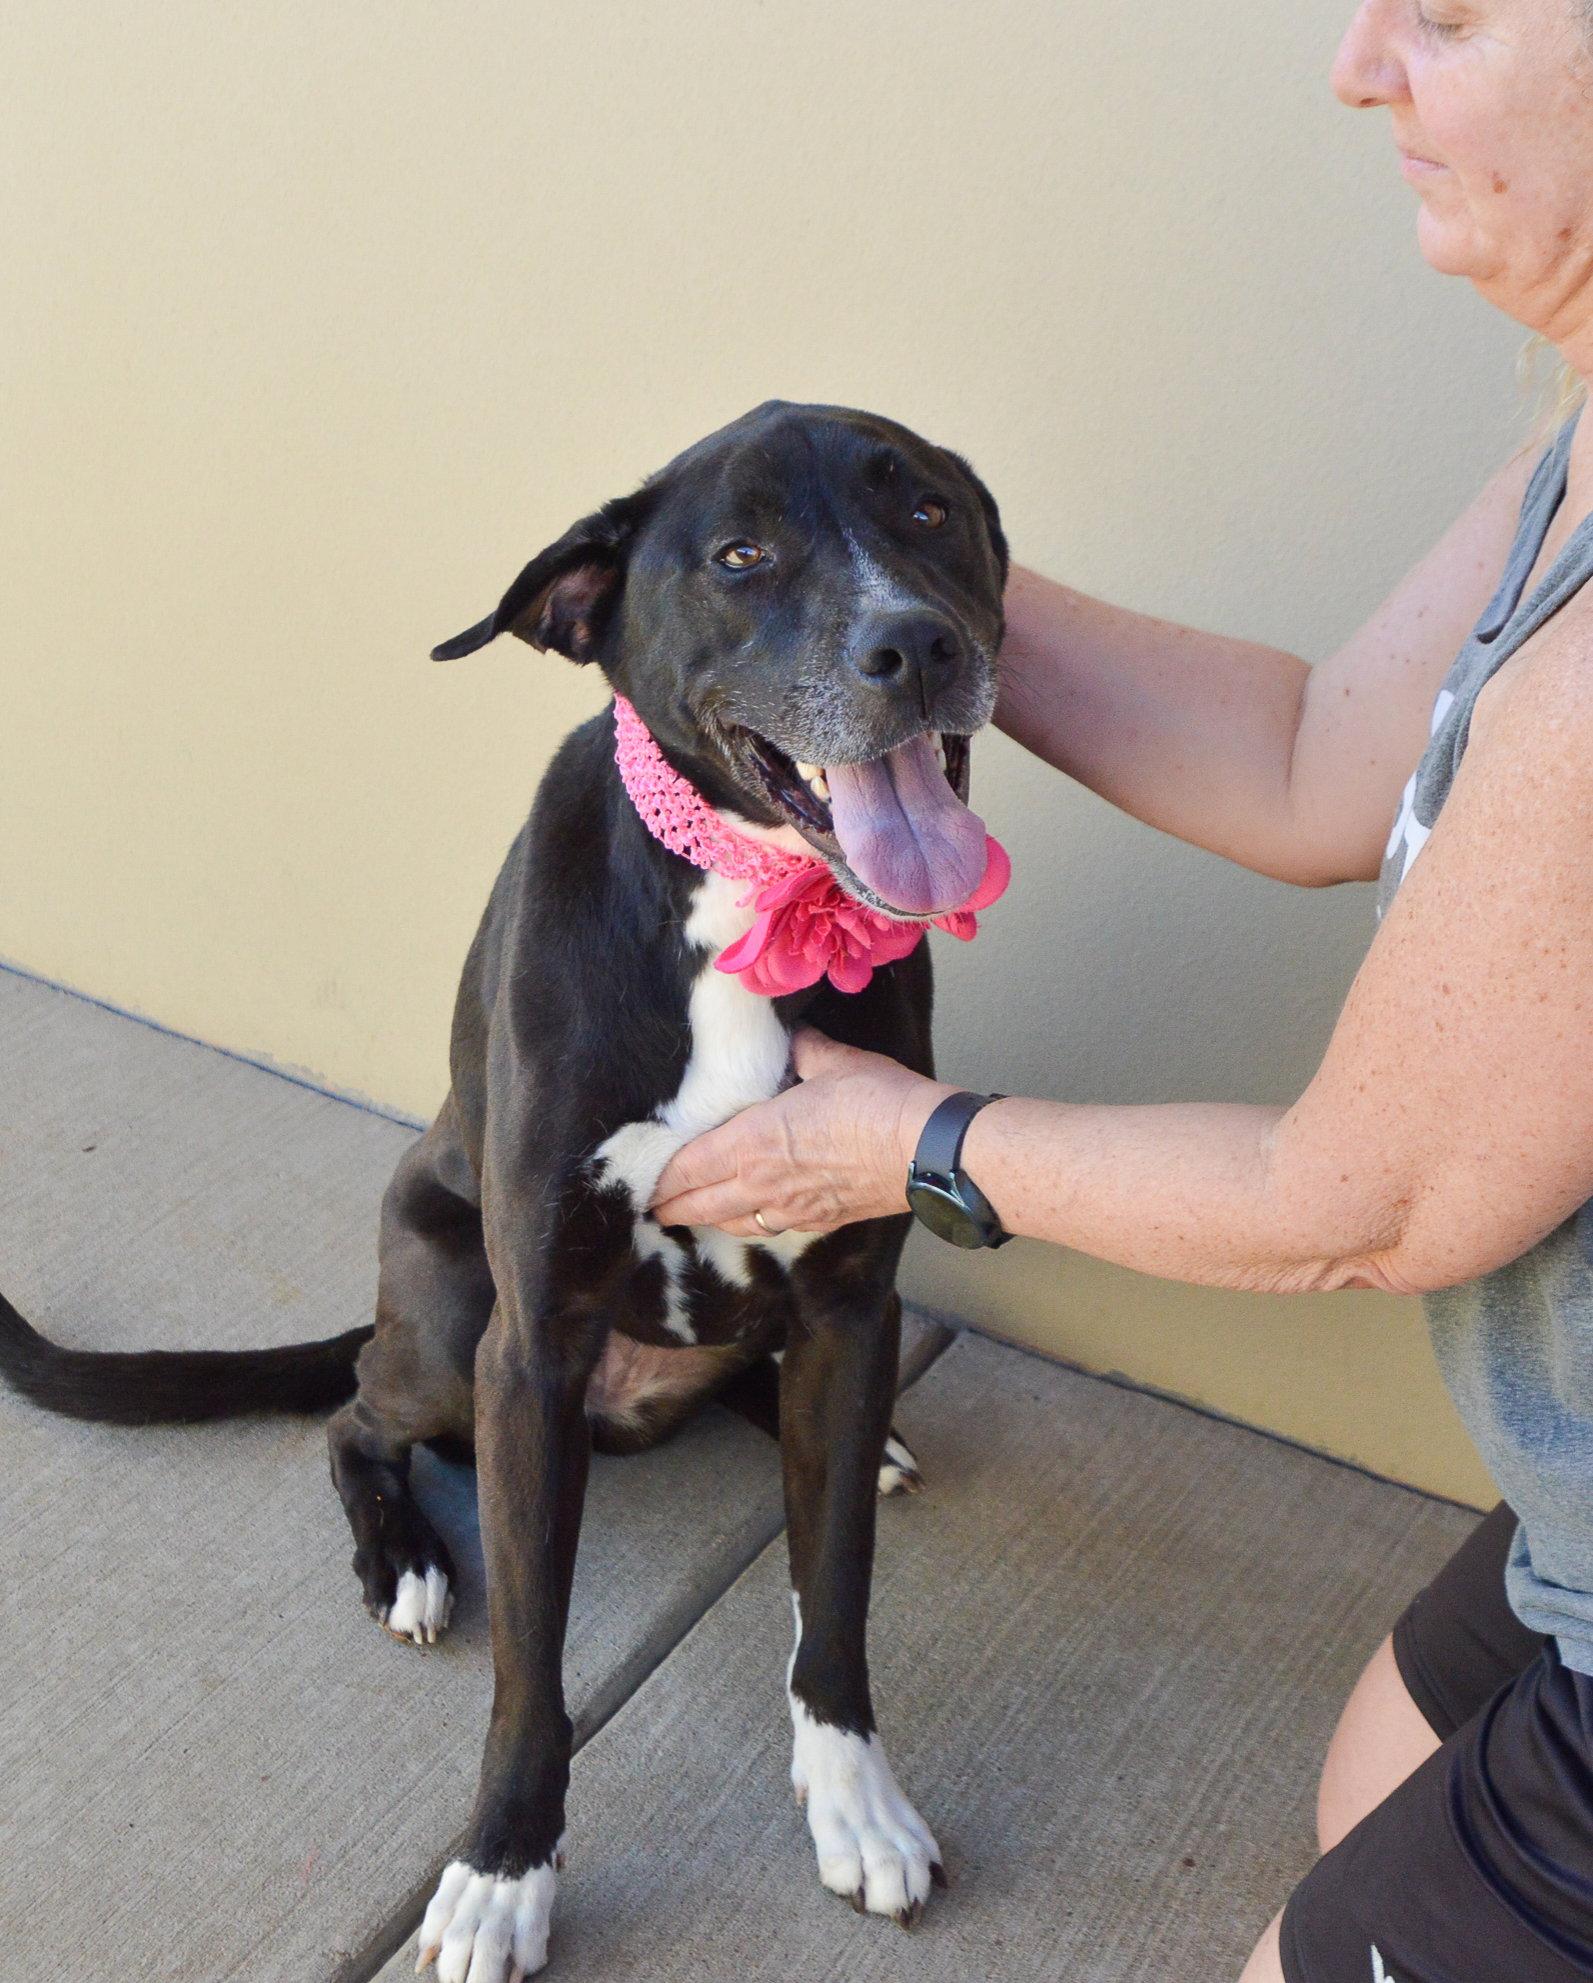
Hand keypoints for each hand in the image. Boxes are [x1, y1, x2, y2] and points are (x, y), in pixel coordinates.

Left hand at [648, 1027, 955, 1237]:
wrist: (927, 1150)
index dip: (660, 1177)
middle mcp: (761, 1183)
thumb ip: (801, 1050)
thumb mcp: (832, 1060)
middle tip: (648, 1207)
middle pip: (699, 1204)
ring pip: (730, 1222)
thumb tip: (792, 1036)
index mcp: (752, 1141)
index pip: (687, 1167)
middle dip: (669, 1207)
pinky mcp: (820, 1221)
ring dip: (704, 1220)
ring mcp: (791, 1208)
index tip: (641, 1178)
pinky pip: (768, 1228)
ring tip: (687, 1216)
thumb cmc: (877, 1101)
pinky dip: (746, 1225)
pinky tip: (746, 1220)